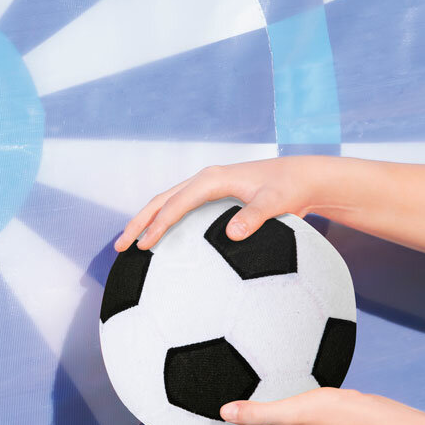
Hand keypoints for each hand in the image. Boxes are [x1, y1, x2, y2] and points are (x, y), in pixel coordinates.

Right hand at [113, 156, 322, 251]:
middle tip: (121, 247)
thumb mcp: (276, 203)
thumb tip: (232, 234)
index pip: (176, 204)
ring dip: (149, 222)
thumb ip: (255, 217)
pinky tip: (164, 242)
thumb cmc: (290, 188)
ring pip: (169, 203)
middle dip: (140, 222)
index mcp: (213, 179)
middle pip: (163, 200)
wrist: (303, 178)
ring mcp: (210, 188)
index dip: (158, 225)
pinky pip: (184, 209)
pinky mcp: (217, 197)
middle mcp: (207, 180)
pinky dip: (168, 222)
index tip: (143, 246)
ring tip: (132, 245)